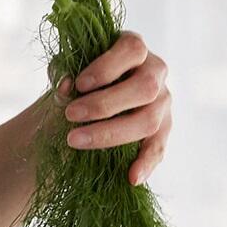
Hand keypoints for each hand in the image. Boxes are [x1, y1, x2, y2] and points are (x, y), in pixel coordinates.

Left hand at [53, 30, 171, 185]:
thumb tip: (64, 85)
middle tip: (70, 115)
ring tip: (75, 140)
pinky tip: (131, 178)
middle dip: (105, 104)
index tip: (78, 84)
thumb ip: (63, 70)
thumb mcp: (69, 67)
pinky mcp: (163, 129)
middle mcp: (156, 72)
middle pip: (145, 88)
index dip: (107, 67)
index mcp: (135, 48)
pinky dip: (146, 164)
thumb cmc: (79, 77)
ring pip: (149, 120)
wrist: (87, 98)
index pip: (133, 49)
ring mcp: (163, 102)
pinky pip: (159, 149)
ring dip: (111, 134)